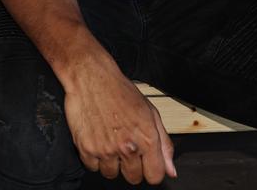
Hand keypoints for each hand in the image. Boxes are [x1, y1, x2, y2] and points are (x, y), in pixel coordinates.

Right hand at [62, 56, 176, 184]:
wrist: (91, 78)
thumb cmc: (120, 91)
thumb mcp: (151, 113)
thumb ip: (164, 144)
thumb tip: (171, 170)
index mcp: (147, 139)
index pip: (154, 176)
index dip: (151, 170)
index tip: (146, 163)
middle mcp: (127, 147)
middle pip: (133, 178)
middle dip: (131, 167)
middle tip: (125, 149)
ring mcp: (105, 149)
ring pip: (111, 174)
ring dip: (111, 163)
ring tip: (109, 143)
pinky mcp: (85, 147)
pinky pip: (92, 167)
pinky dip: (94, 158)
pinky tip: (97, 142)